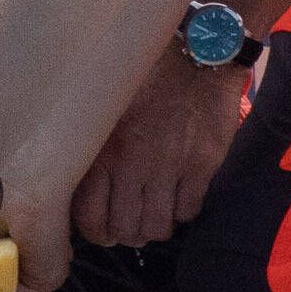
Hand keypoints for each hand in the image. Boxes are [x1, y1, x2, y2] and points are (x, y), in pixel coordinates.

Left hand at [73, 57, 245, 247]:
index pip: (89, 215)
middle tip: (132, 226)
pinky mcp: (201, 167)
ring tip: (156, 213)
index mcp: (104, 148)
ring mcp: (169, 167)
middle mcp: (132, 163)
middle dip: (127, 234)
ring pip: (157, 227)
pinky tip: (180, 196)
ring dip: (155, 226)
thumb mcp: (108, 111)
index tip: (102, 230)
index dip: (95, 232)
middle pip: (124, 229)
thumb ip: (98, 150)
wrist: (197, 57)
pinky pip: (188, 211)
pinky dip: (183, 211)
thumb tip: (90, 191)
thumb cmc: (148, 81)